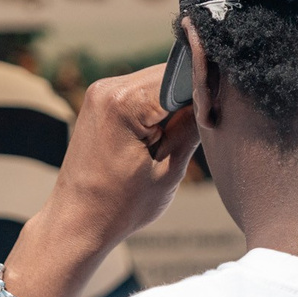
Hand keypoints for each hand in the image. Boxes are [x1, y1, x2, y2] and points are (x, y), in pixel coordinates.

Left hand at [5, 63, 197, 296]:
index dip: (207, 94)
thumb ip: (193, 126)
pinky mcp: (100, 100)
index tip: (219, 118)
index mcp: (125, 103)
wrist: (78, 222)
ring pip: (158, 81)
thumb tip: (214, 97)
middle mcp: (109, 87)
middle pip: (170, 74)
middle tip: (200, 133)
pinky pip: (142, 91)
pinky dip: (157, 107)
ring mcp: (101, 91)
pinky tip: (158, 136)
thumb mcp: (169, 170)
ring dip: (174, 103)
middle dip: (191, 97)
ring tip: (174, 140)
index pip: (184, 77)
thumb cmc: (120, 206)